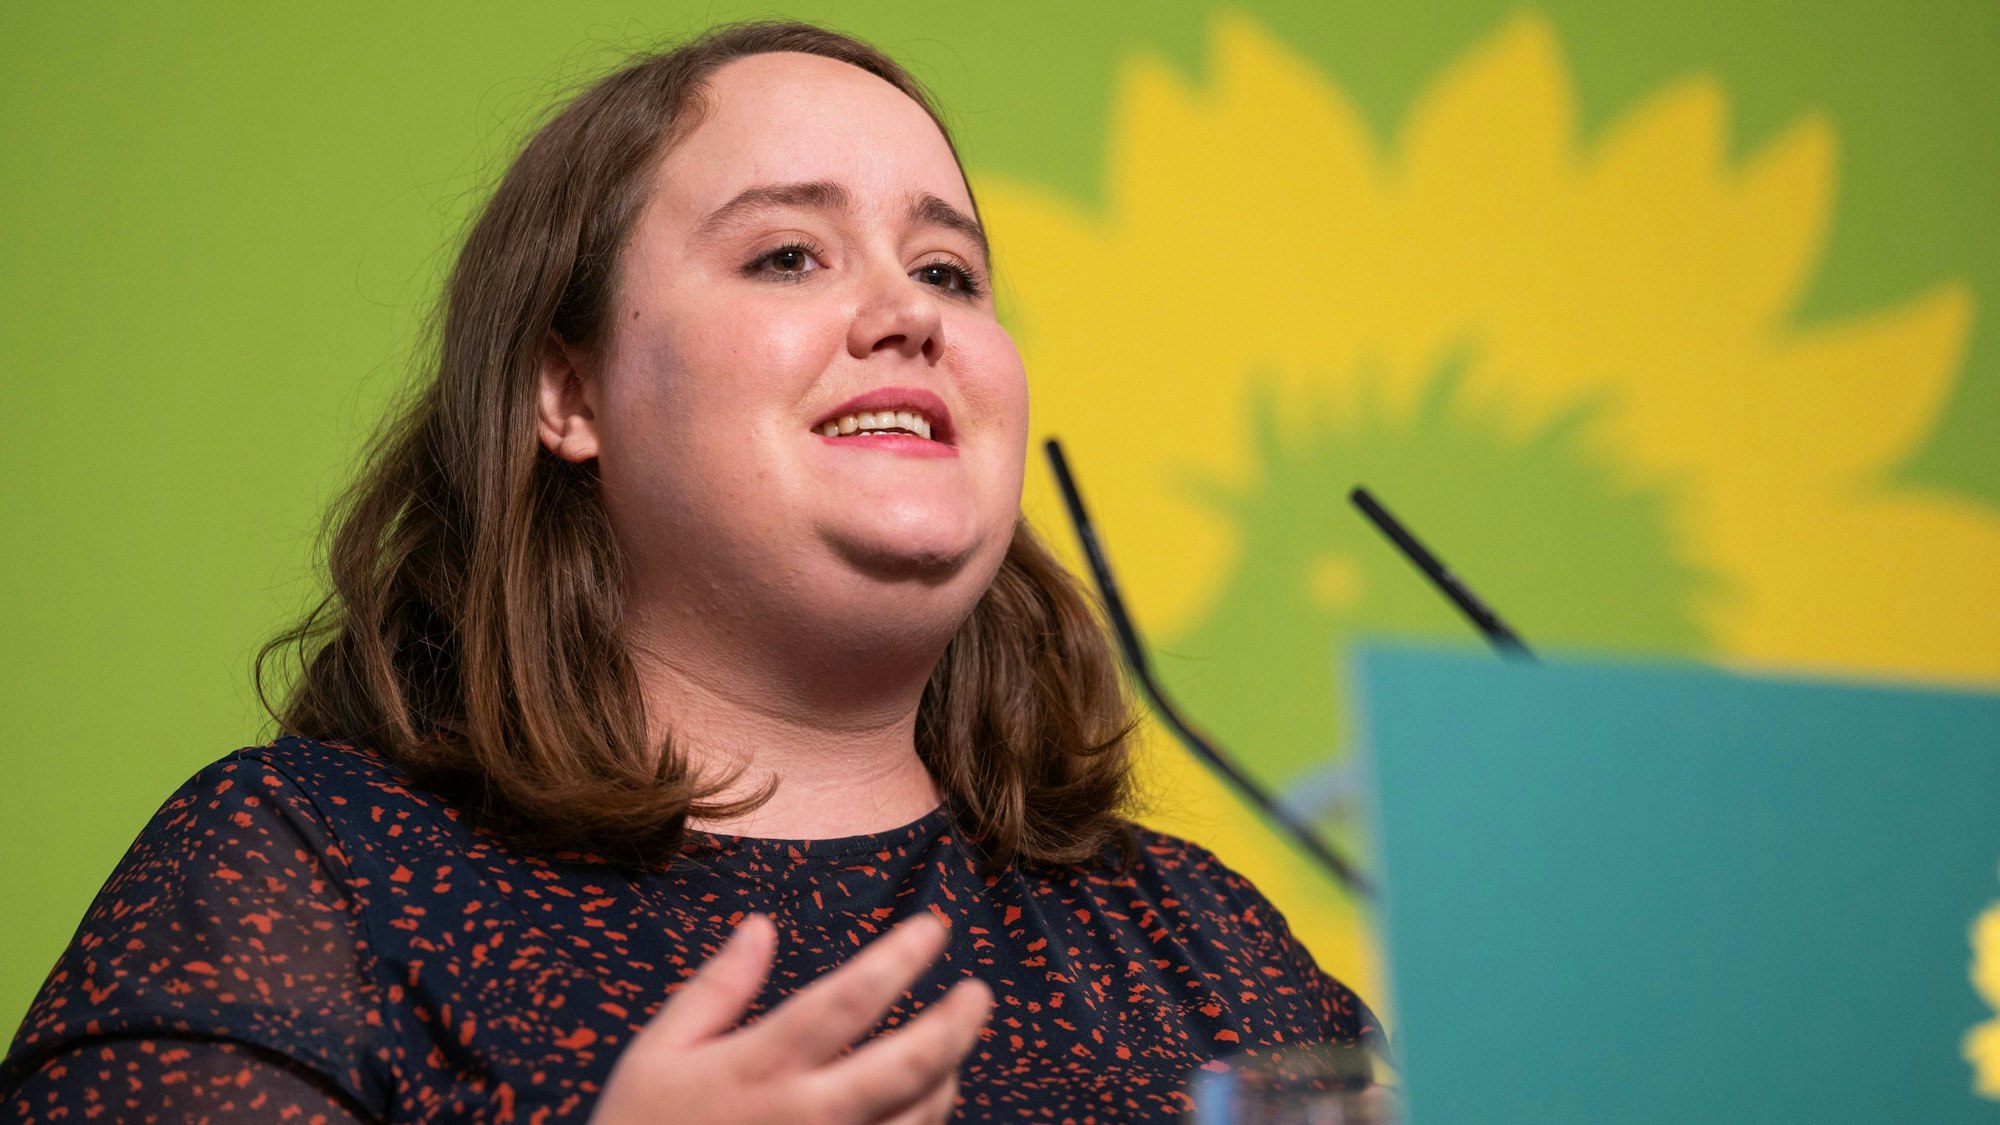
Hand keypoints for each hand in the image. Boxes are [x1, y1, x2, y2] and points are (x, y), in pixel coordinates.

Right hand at [588, 913, 992, 1124]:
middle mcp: (804, 1117)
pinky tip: (926, 1100)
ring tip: (954, 1043)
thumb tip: (762, 924)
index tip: (935, 925)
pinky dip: (923, 1123)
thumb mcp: (659, 1052)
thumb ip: (717, 988)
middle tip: (979, 992)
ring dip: (947, 1077)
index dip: (902, 956)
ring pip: (918, 1118)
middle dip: (956, 1024)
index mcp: (759, 1067)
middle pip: (908, 1066)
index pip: (850, 999)